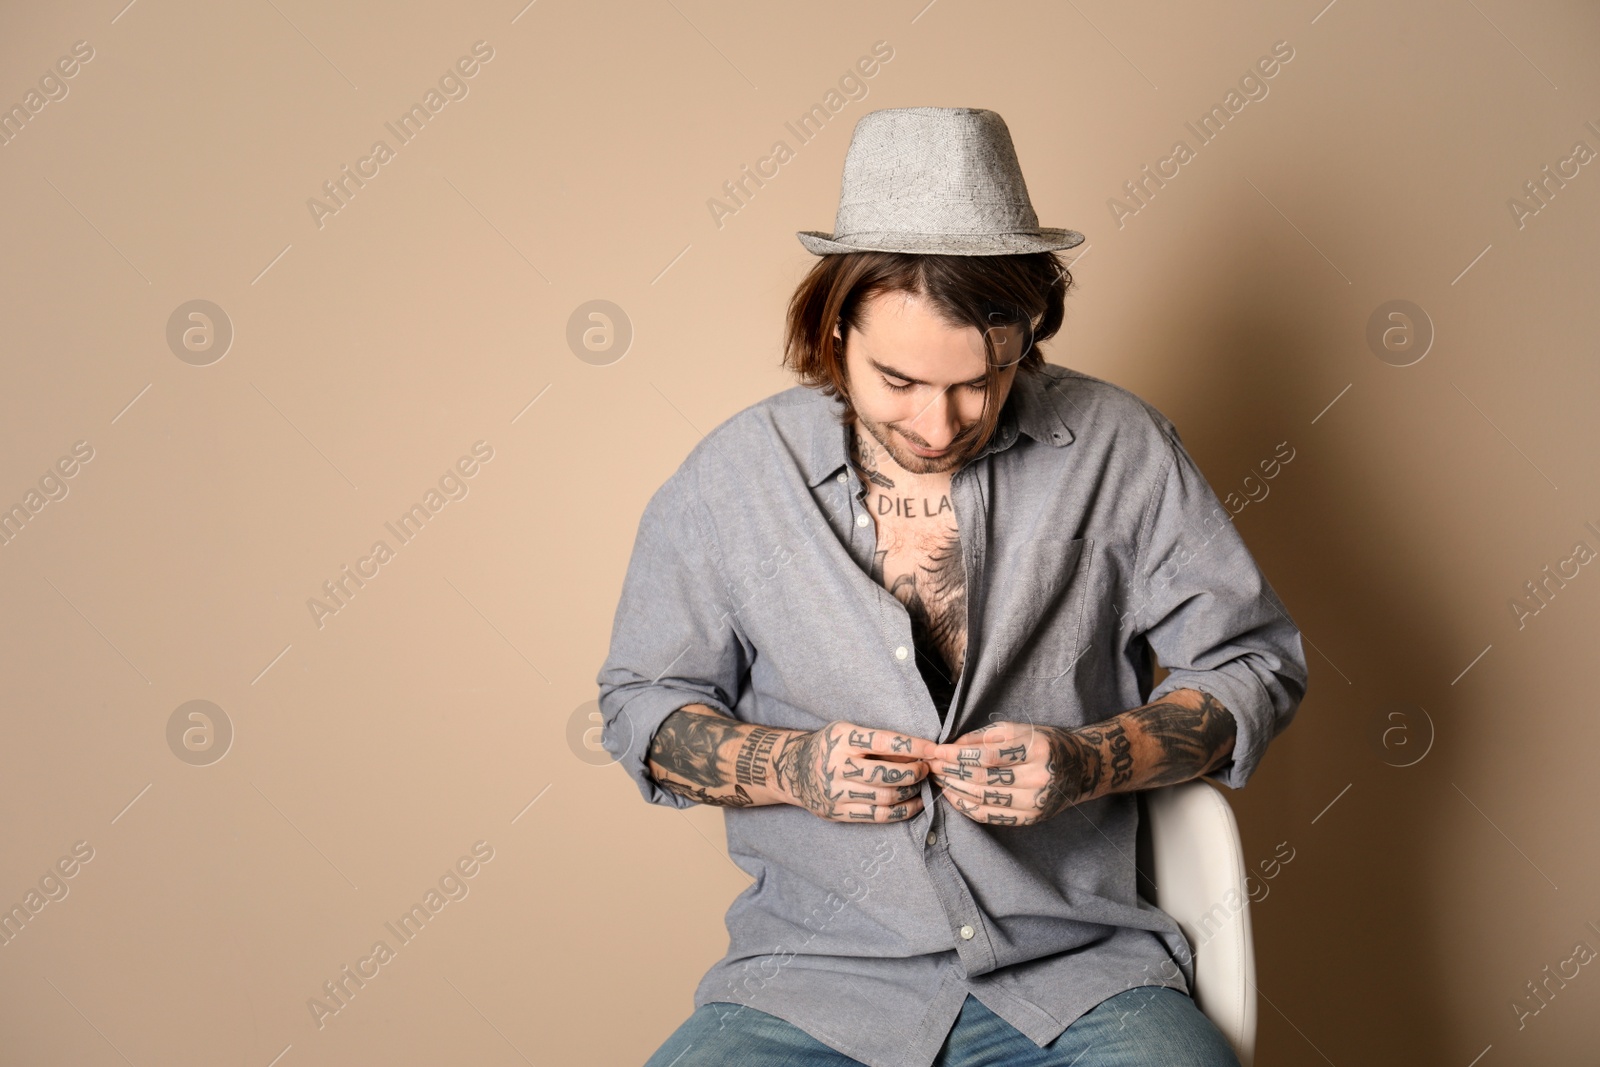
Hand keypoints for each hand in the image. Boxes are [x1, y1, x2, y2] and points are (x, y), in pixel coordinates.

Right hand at [772, 720, 939, 822]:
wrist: (793, 770)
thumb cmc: (830, 747)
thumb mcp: (847, 733)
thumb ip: (878, 742)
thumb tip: (920, 751)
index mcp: (841, 738)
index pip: (884, 741)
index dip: (913, 745)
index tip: (934, 748)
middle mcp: (837, 765)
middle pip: (886, 774)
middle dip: (914, 772)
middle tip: (926, 768)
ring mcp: (836, 792)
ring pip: (885, 796)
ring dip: (911, 792)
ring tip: (920, 784)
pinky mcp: (838, 813)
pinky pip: (878, 816)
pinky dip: (902, 811)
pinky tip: (914, 803)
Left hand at [929, 720, 1104, 825]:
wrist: (1082, 768)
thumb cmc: (1046, 743)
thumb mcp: (1020, 729)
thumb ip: (985, 736)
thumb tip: (951, 745)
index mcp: (1036, 749)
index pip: (987, 755)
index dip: (957, 755)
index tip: (936, 751)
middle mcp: (1039, 778)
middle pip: (983, 779)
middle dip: (951, 771)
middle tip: (931, 765)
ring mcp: (1036, 802)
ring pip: (984, 799)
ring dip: (955, 789)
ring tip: (938, 779)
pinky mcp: (1031, 819)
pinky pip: (991, 816)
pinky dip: (967, 807)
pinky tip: (953, 796)